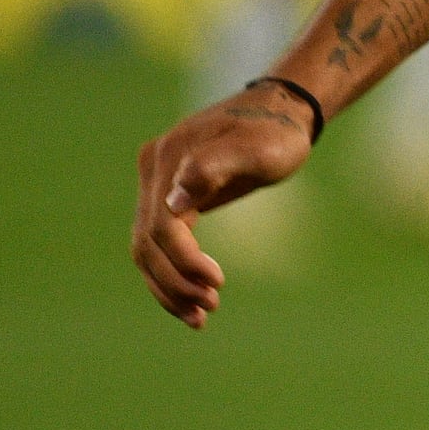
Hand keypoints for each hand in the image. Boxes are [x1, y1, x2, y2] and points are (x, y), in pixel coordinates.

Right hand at [130, 86, 317, 326]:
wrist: (282, 113)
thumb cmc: (276, 131)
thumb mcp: (258, 147)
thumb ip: (215, 167)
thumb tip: (175, 202)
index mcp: (169, 157)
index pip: (161, 224)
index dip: (184, 259)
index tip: (218, 282)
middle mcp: (154, 170)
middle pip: (147, 242)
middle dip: (174, 281)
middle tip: (210, 309)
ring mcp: (157, 184)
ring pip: (146, 249)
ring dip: (168, 287)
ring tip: (201, 316)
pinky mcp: (168, 197)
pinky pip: (160, 243)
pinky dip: (171, 274)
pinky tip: (192, 301)